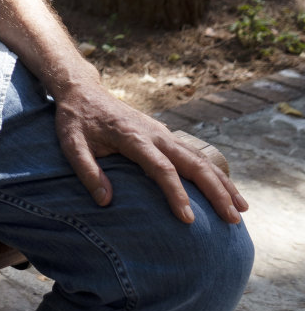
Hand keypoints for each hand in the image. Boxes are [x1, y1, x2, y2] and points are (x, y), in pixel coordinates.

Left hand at [52, 83, 246, 224]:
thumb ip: (87, 171)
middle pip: (193, 163)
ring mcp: (164, 133)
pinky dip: (214, 173)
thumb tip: (105, 201)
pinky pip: (196, 155)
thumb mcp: (70, 144)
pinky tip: (227, 190)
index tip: (188, 219)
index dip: (176, 193)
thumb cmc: (76, 119)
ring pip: (201, 159)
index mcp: (133, 137)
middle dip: (216, 192)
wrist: (83, 91)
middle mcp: (155, 134)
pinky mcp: (166, 136)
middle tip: (232, 219)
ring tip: (241, 209)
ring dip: (223, 183)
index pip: (161, 168)